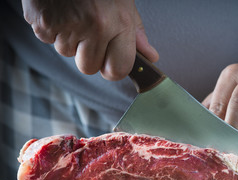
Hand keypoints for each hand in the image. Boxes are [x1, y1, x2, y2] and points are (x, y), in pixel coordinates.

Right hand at [21, 0, 158, 79]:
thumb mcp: (124, 3)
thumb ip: (136, 33)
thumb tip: (150, 56)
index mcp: (118, 24)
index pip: (117, 70)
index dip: (112, 68)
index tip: (110, 61)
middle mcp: (94, 27)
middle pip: (88, 68)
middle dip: (88, 56)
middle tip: (89, 33)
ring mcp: (66, 25)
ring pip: (66, 53)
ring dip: (70, 40)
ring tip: (74, 14)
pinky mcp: (43, 22)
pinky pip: (47, 39)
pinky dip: (53, 28)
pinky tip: (60, 10)